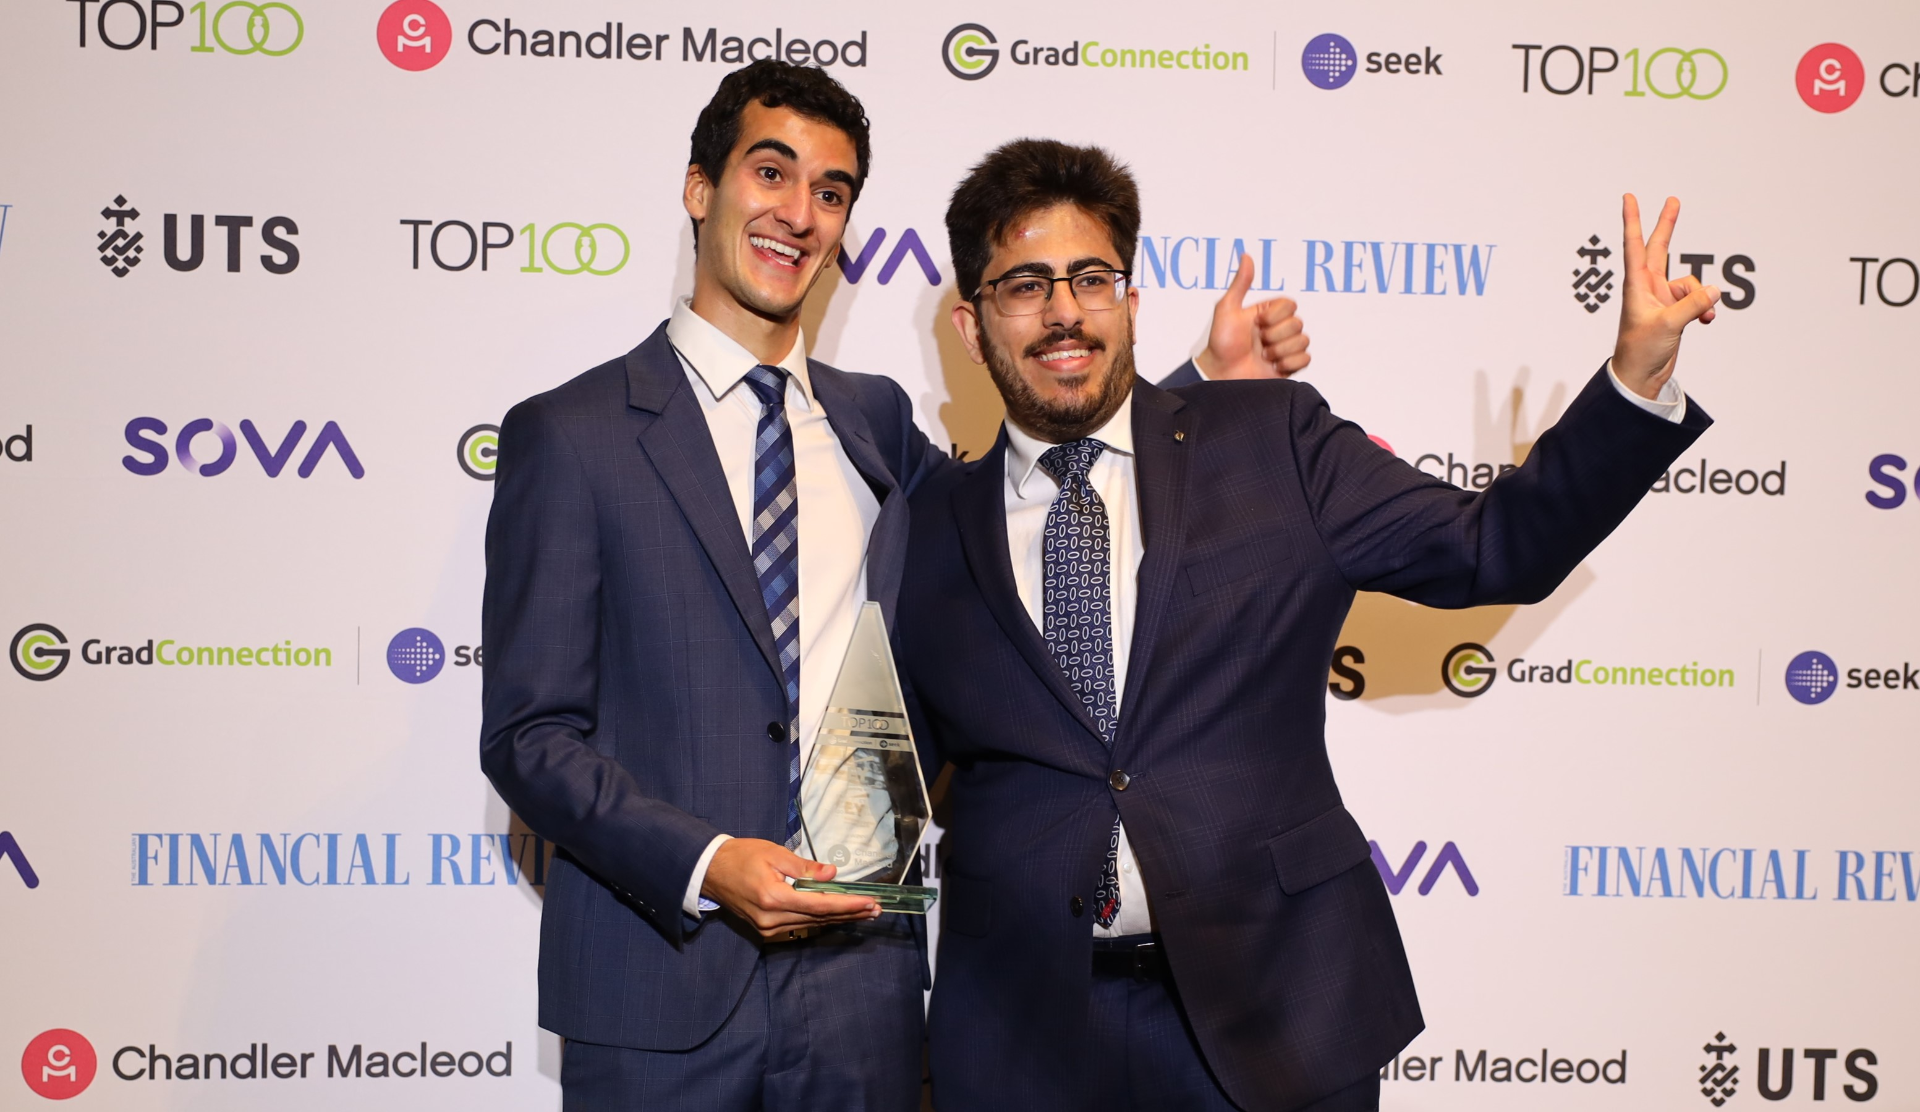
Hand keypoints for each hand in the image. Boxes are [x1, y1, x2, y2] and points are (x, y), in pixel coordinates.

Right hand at [700, 837, 879, 938]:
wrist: (711, 871)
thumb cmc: (742, 856)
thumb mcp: (775, 854)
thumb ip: (805, 867)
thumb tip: (832, 873)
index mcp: (773, 898)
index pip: (820, 905)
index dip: (847, 905)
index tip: (869, 903)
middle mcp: (772, 919)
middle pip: (820, 918)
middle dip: (850, 913)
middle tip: (876, 909)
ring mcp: (768, 928)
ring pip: (812, 924)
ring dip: (839, 918)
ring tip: (864, 913)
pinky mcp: (766, 930)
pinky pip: (800, 925)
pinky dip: (821, 919)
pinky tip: (838, 915)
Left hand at [1193, 254, 1310, 379]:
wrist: (1221, 374)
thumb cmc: (1221, 343)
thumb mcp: (1228, 309)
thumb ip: (1240, 283)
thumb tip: (1246, 256)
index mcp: (1268, 313)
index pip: (1290, 305)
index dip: (1274, 315)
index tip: (1257, 323)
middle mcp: (1279, 329)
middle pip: (1297, 324)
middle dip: (1274, 335)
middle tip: (1258, 343)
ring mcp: (1285, 347)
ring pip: (1303, 341)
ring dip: (1279, 351)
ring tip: (1263, 356)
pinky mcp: (1290, 366)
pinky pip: (1305, 359)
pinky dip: (1288, 364)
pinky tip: (1273, 367)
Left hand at [1612, 194, 1719, 399]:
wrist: (1641, 377)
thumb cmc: (1640, 351)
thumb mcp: (1667, 325)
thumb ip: (1692, 305)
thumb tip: (1713, 290)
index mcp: (1637, 285)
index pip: (1634, 244)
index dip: (1633, 220)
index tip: (1628, 197)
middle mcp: (1647, 287)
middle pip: (1660, 248)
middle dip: (1668, 225)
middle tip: (1673, 200)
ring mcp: (1661, 298)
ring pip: (1690, 283)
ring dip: (1700, 297)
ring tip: (1701, 316)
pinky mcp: (1673, 311)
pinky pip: (1696, 299)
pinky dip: (1704, 307)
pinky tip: (1706, 320)